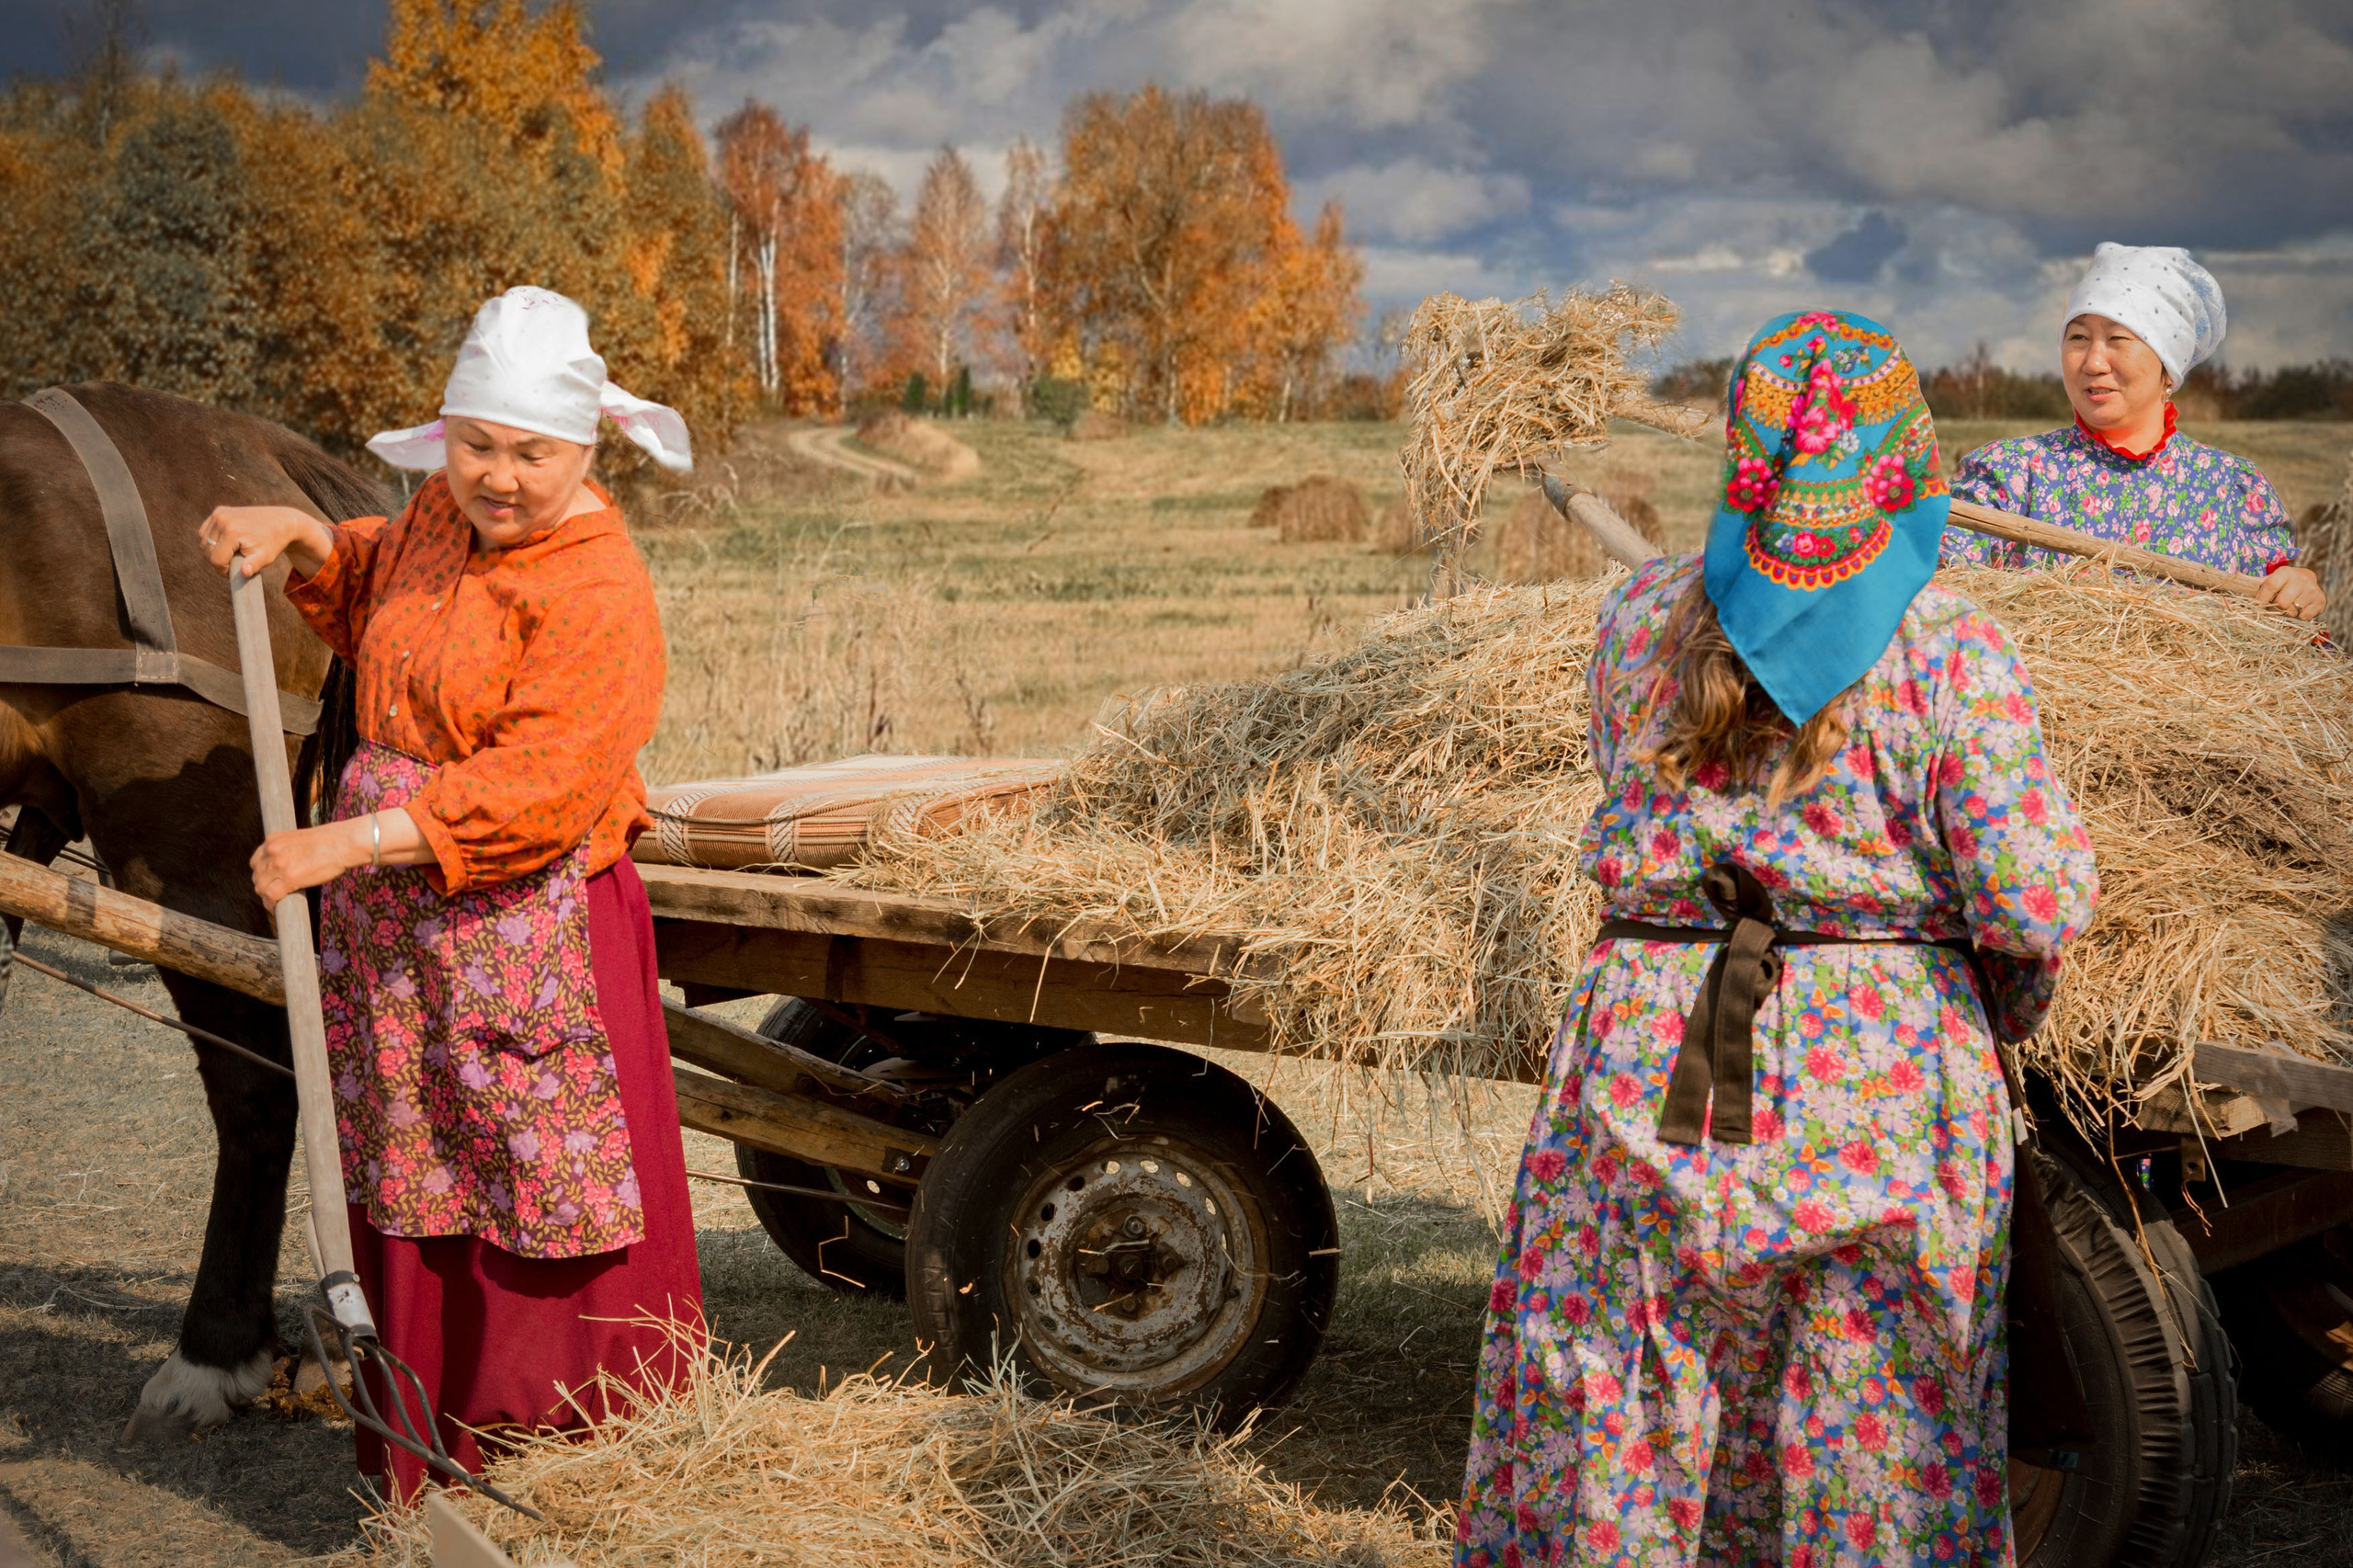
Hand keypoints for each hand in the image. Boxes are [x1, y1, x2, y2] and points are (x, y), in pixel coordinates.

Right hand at [200, 505, 334, 579]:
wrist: (281, 521)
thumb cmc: (273, 541)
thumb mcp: (266, 557)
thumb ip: (253, 565)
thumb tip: (245, 572)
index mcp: (232, 532)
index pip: (216, 559)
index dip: (223, 570)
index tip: (233, 572)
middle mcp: (222, 520)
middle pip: (208, 551)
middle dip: (220, 561)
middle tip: (236, 562)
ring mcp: (219, 514)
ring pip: (205, 542)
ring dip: (215, 551)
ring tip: (234, 553)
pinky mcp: (219, 511)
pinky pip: (205, 532)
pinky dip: (213, 540)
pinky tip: (228, 543)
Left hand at [249, 809, 432, 903]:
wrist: (342, 843)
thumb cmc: (329, 841)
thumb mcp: (300, 840)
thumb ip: (287, 850)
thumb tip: (286, 866)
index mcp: (273, 840)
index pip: (256, 862)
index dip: (261, 874)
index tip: (269, 881)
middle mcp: (272, 851)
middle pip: (257, 876)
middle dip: (264, 886)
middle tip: (274, 894)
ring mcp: (279, 864)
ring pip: (261, 887)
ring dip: (267, 897)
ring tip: (276, 902)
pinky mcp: (289, 878)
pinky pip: (270, 896)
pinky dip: (271, 905)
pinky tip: (276, 908)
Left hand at [2254, 564, 2326, 620]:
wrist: (2308, 581)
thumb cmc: (2282, 584)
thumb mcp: (2270, 580)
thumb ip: (2253, 582)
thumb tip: (2233, 576)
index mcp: (2285, 572)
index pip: (2270, 586)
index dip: (2261, 599)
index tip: (2257, 607)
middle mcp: (2300, 579)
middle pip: (2281, 603)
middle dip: (2274, 610)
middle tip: (2273, 610)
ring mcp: (2312, 590)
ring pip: (2292, 611)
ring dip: (2286, 614)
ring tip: (2286, 609)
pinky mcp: (2320, 601)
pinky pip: (2305, 617)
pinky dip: (2299, 618)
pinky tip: (2298, 611)